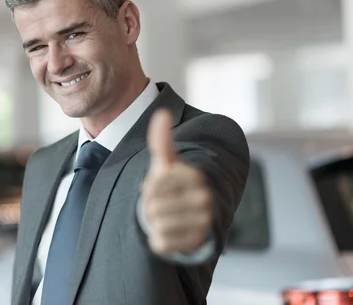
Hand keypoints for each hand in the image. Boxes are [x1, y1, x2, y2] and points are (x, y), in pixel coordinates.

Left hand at [141, 109, 213, 255]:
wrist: (184, 216)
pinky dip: (157, 240)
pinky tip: (166, 233)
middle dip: (150, 207)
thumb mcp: (164, 163)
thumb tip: (162, 112)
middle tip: (158, 206)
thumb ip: (161, 140)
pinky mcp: (198, 243)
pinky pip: (161, 243)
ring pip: (158, 225)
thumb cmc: (170, 185)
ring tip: (162, 219)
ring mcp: (204, 221)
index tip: (155, 188)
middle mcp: (206, 198)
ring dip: (153, 223)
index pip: (155, 184)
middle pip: (155, 206)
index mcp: (196, 175)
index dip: (148, 188)